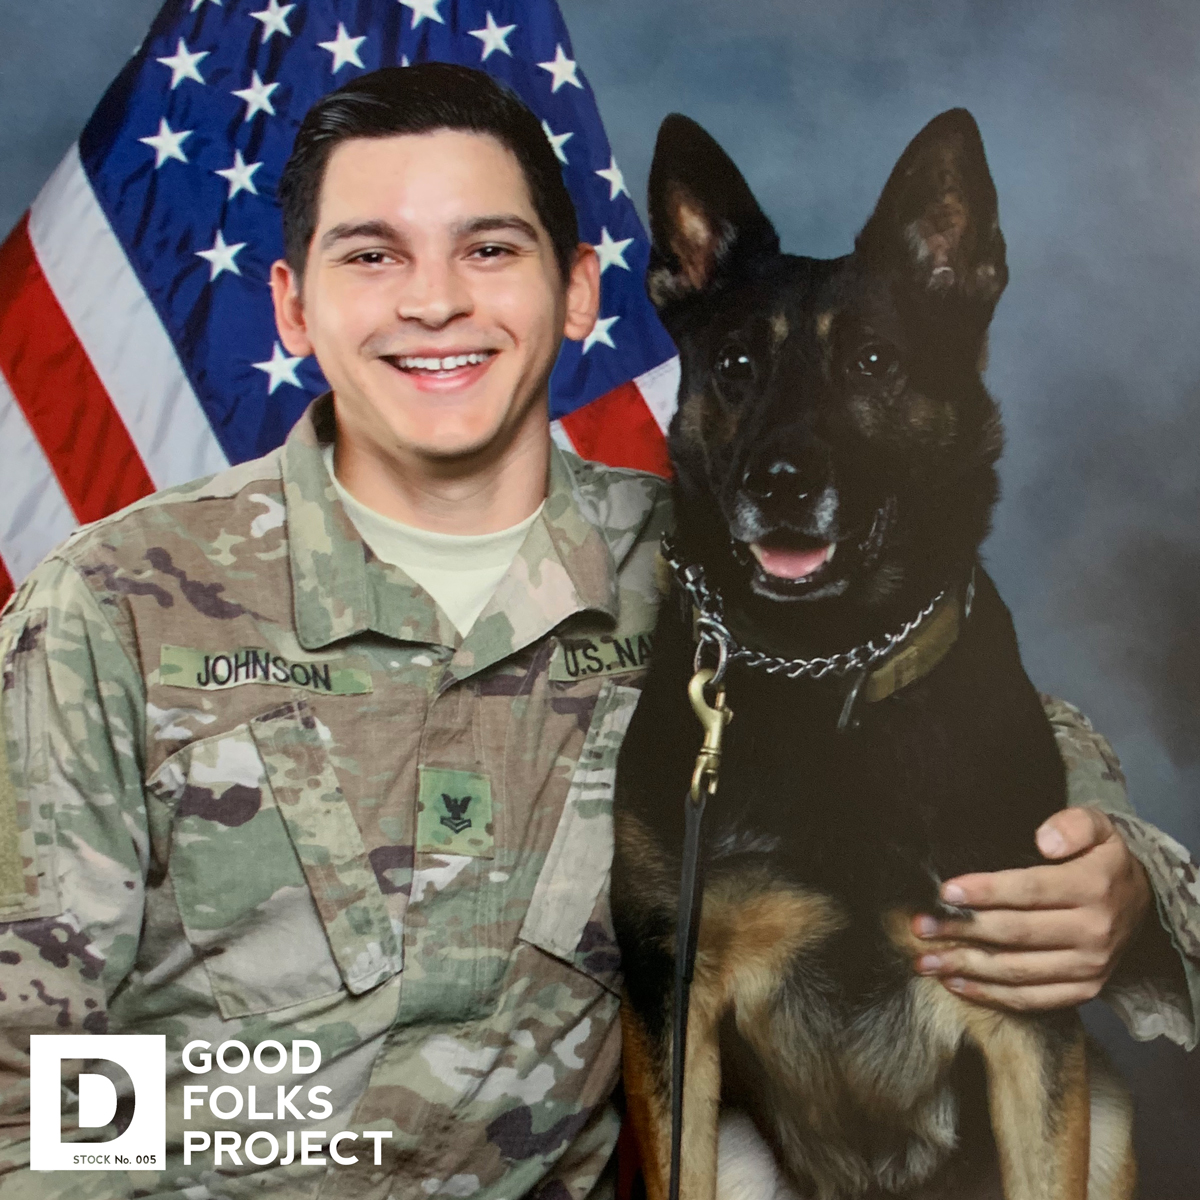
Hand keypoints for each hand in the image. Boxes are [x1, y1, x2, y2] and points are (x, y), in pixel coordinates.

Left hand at [910, 807, 1151, 1010]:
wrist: (1144, 904)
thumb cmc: (1104, 861)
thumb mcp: (1099, 827)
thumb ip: (1073, 824)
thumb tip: (1044, 840)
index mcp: (1092, 887)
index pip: (1029, 890)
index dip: (985, 892)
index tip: (945, 892)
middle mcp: (1093, 932)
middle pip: (1015, 933)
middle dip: (961, 930)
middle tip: (920, 927)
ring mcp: (1089, 967)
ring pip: (1017, 972)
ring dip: (966, 967)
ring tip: (925, 960)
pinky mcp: (1084, 990)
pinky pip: (1032, 1000)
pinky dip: (992, 996)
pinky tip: (956, 984)